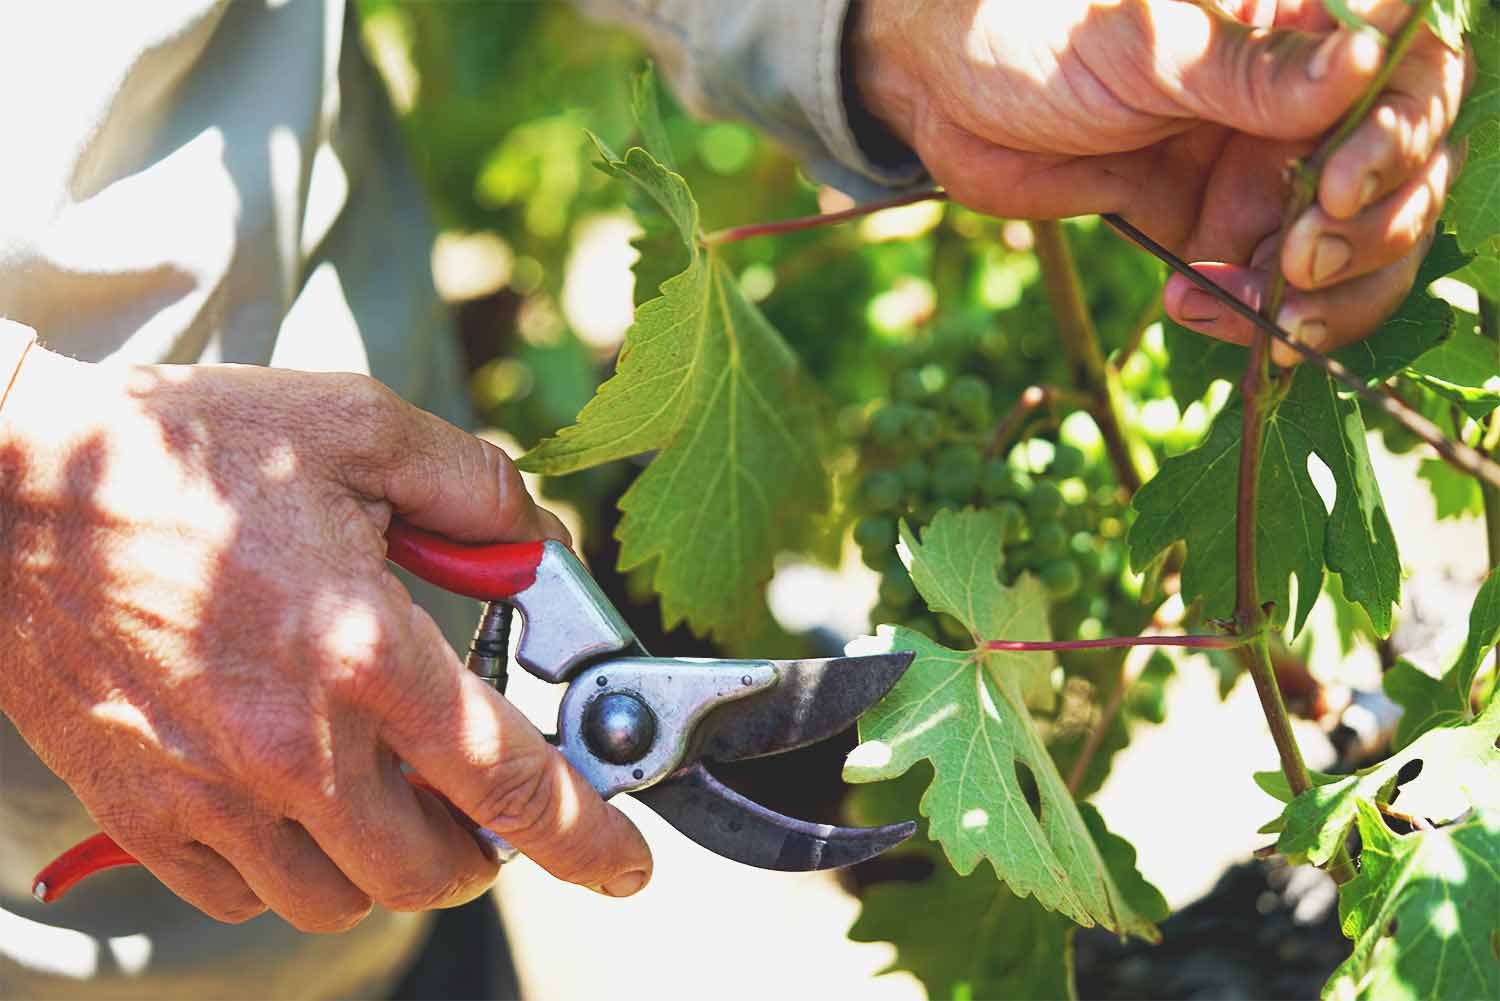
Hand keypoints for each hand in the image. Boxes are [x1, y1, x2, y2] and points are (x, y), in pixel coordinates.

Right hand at [0, 348, 651, 930]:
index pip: (510, 783)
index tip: (626, 868)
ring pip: (337, 898)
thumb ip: (475, 487)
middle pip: (429, 871)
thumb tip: (535, 544)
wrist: (11, 487)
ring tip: (382, 789)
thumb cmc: (182, 451)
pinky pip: (241, 895)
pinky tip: (289, 794)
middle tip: (481, 801)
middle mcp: (294, 747)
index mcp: (364, 652)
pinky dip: (287, 866)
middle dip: (479, 850)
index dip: (588, 839)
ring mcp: (211, 795)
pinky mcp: (142, 813)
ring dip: (383, 860)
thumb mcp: (358, 427)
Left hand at [851, 0, 1470, 363]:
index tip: (1336, 190)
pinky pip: (1266, 287)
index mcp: (1303, 28)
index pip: (1417, 80)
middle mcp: (1300, 103)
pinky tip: (1195, 306)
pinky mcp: (1212, 230)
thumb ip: (1253, 71)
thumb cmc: (1040, 30)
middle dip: (1370, 238)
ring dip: (1321, 297)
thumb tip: (1369, 60)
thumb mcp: (1147, 45)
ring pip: (1346, 249)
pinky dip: (1249, 315)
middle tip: (1298, 265)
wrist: (943, 90)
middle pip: (1401, 180)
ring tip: (1261, 313)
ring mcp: (1259, 170)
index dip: (1401, 142)